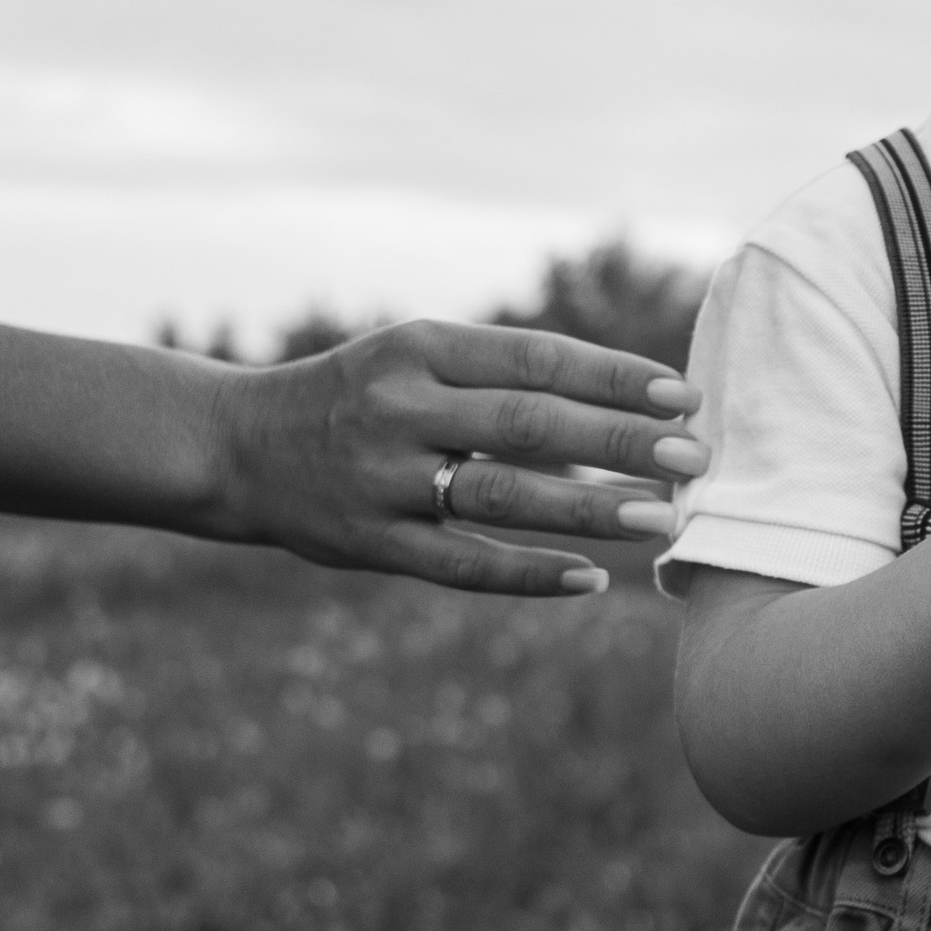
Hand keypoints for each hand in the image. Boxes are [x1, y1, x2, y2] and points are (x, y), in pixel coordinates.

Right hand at [209, 319, 706, 597]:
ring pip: (503, 496)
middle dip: (621, 442)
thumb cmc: (355, 395)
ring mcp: (384, 481)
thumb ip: (499, 372)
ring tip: (659, 519)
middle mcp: (401, 409)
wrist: (237, 445)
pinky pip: (463, 564)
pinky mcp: (372, 544)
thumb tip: (623, 398)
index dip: (615, 377)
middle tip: (694, 458)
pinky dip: (529, 574)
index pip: (537, 358)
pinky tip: (589, 581)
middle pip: (531, 424)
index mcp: (418, 349)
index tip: (681, 398)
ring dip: (589, 510)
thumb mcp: (412, 356)